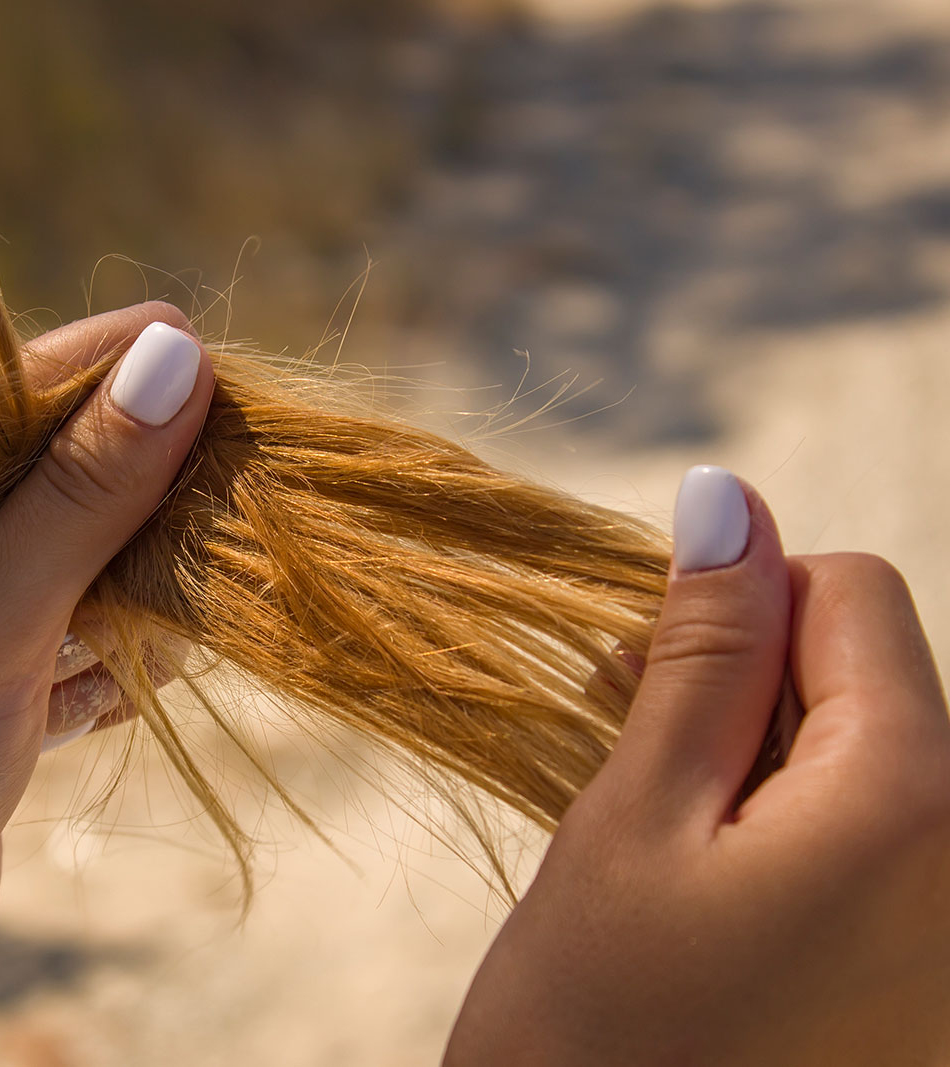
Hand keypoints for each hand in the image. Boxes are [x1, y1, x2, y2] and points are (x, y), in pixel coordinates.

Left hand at [0, 302, 213, 1065]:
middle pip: (82, 473)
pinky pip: (88, 650)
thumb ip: (81, 490)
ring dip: (154, 585)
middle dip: (164, 489)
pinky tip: (141, 687)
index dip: (144, 377)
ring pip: (94, 564)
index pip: (43, 385)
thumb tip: (175, 351)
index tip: (246, 391)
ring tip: (202, 605)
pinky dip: (124, 665)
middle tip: (245, 509)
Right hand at [446, 466, 949, 1064]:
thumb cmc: (597, 1033)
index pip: (852, 593)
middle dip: (743, 690)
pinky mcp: (923, 981)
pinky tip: (702, 896)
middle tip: (625, 762)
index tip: (639, 679)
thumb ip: (700, 654)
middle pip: (869, 678)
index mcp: (915, 802)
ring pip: (864, 761)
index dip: (735, 608)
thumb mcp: (632, 821)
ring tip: (654, 842)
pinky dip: (782, 839)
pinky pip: (874, 848)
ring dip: (751, 766)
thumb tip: (728, 498)